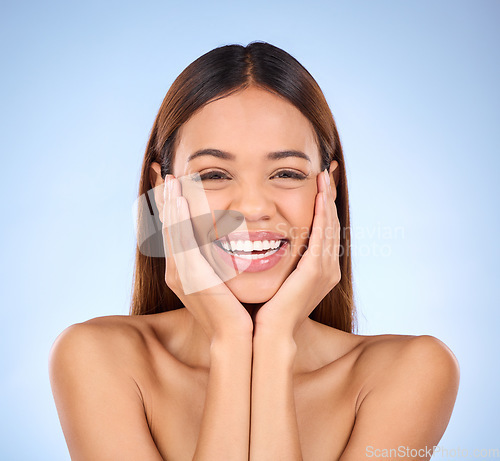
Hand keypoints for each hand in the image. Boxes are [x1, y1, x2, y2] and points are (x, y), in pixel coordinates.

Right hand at [162, 174, 252, 341]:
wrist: (235, 337)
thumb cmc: (233, 312)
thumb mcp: (223, 281)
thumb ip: (217, 263)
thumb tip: (226, 244)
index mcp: (182, 272)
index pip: (174, 233)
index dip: (172, 209)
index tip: (174, 187)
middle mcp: (175, 270)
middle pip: (168, 228)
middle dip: (167, 200)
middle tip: (166, 175)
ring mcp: (179, 272)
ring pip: (171, 230)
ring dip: (170, 203)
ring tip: (171, 178)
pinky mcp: (189, 274)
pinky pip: (181, 239)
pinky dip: (178, 217)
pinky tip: (179, 198)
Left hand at [254, 169, 340, 339]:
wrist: (269, 335)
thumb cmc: (267, 310)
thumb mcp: (277, 280)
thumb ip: (279, 261)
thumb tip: (262, 243)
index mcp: (320, 270)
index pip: (324, 231)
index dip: (323, 207)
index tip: (318, 185)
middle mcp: (328, 268)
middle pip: (331, 224)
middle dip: (328, 197)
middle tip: (325, 172)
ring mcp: (325, 269)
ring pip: (329, 225)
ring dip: (326, 199)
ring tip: (323, 176)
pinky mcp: (315, 270)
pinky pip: (322, 234)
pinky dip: (322, 213)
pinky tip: (320, 195)